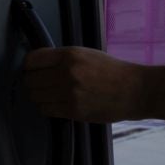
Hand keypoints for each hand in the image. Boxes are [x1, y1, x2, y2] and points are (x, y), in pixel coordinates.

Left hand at [22, 47, 148, 122]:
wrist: (135, 90)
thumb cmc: (113, 71)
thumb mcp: (86, 54)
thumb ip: (62, 59)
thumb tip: (39, 66)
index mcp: (69, 55)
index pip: (32, 60)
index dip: (28, 66)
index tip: (31, 69)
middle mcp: (66, 73)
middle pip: (30, 80)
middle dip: (31, 82)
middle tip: (38, 83)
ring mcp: (68, 93)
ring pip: (35, 97)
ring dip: (37, 96)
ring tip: (47, 94)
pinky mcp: (72, 111)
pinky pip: (46, 110)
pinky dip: (46, 107)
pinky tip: (54, 103)